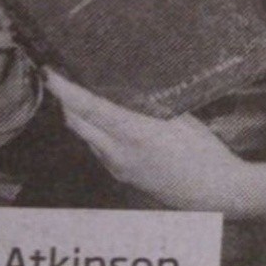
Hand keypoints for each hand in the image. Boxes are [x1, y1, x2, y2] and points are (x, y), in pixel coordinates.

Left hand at [45, 71, 265, 220]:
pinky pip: (98, 149)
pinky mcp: (123, 177)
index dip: (65, 89)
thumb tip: (130, 85)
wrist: (215, 193)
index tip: (49, 72)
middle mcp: (117, 153)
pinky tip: (102, 119)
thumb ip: (150, 104)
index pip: (88, 108)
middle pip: (76, 123)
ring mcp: (118, 168)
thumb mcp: (179, 117)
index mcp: (133, 133)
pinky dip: (92, 130)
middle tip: (60, 76)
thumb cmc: (203, 150)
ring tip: (79, 92)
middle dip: (64, 100)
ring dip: (77, 116)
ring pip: (85, 137)